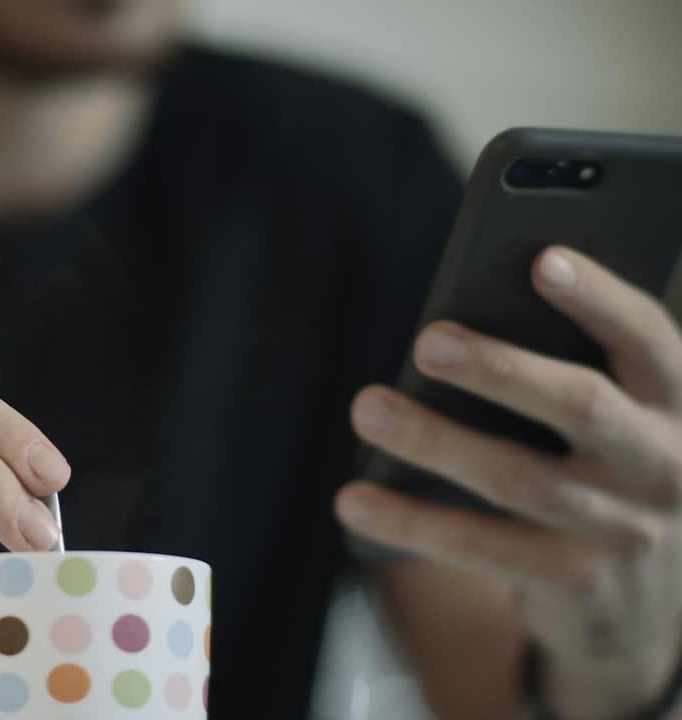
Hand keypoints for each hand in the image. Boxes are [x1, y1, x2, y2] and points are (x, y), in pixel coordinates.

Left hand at [337, 246, 681, 718]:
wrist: (652, 598)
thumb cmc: (608, 466)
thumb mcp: (620, 417)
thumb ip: (569, 367)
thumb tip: (455, 328)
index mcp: (674, 399)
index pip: (646, 336)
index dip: (598, 298)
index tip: (542, 260)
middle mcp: (663, 461)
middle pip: (581, 406)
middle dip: (502, 370)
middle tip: (427, 341)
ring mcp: (623, 527)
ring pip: (517, 478)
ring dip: (435, 442)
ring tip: (367, 408)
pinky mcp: (576, 581)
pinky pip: (480, 546)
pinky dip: (411, 523)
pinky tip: (354, 500)